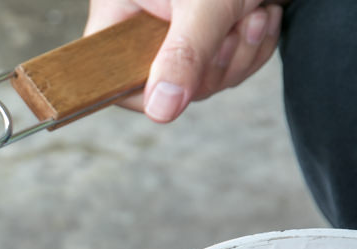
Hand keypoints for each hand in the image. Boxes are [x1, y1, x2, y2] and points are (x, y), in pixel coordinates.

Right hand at [84, 1, 282, 122]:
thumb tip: (161, 111)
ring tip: (253, 13)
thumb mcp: (203, 4)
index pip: (114, 77)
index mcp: (119, 15)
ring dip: (242, 53)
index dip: (150, 88)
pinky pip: (228, 68)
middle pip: (168, 85)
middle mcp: (142, 28)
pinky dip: (254, 47)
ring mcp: (176, 35)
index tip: (188, 73)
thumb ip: (182, 56)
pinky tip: (261, 16)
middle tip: (236, 26)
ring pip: (203, 80)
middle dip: (215, 64)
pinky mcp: (208, 37)